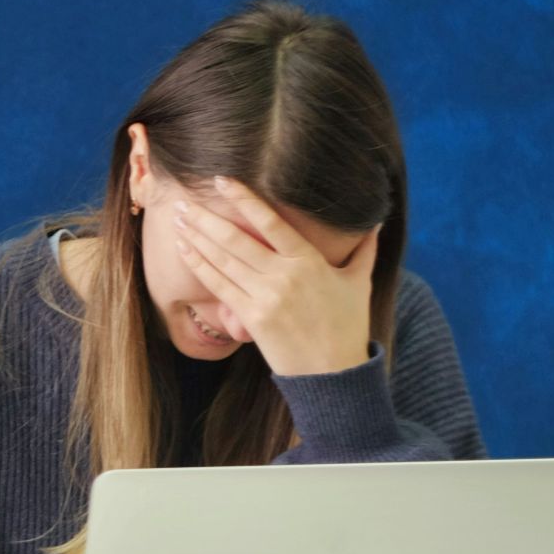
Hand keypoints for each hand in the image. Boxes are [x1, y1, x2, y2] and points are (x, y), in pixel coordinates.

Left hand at [172, 176, 377, 375]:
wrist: (334, 373)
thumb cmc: (347, 326)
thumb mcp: (359, 283)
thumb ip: (364, 251)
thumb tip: (375, 224)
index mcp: (309, 261)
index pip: (271, 222)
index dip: (244, 199)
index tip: (221, 181)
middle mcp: (284, 275)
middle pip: (237, 239)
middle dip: (206, 218)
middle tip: (182, 201)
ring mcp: (265, 297)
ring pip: (223, 260)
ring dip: (196, 237)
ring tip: (177, 219)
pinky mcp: (251, 318)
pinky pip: (219, 286)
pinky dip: (199, 266)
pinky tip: (183, 250)